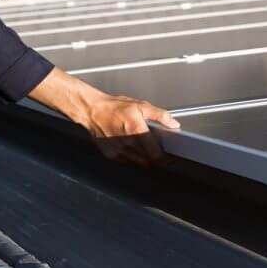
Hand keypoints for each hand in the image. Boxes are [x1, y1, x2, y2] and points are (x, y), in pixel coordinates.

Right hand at [28, 67, 179, 166]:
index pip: (156, 155)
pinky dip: (129, 156)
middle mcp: (128, 144)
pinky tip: (126, 144)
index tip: (166, 156)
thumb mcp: (140, 105)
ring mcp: (118, 152)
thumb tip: (173, 124)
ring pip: (137, 162)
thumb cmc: (114, 106)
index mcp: (137, 130)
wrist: (92, 111)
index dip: (163, 157)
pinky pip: (125, 161)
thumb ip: (160, 115)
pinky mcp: (111, 155)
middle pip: (147, 161)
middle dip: (152, 156)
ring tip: (138, 143)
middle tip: (152, 147)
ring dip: (141, 157)